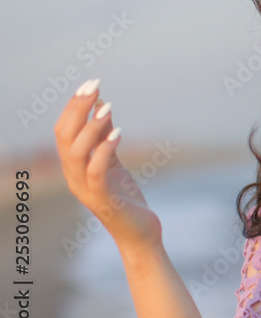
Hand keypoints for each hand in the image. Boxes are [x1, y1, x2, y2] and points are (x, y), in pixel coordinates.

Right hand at [53, 79, 162, 254]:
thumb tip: (102, 106)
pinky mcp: (104, 200)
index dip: (73, 107)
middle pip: (64, 138)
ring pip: (76, 154)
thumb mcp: (114, 163)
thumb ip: (105, 138)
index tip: (89, 85)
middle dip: (77, 109)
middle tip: (94, 87)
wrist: (140, 233)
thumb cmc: (126, 198)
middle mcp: (73, 178)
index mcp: (74, 168)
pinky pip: (96, 172)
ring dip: (91, 127)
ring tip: (108, 107)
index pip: (63, 132)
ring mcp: (86, 190)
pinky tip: (118, 132)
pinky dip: (104, 150)